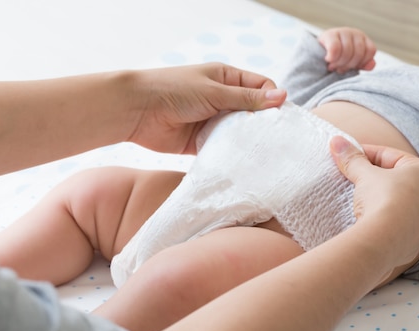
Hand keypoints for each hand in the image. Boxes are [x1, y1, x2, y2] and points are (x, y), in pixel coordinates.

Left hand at [126, 63, 286, 153]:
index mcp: (227, 79)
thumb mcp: (214, 91)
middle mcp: (223, 99)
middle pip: (253, 112)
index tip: (283, 118)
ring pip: (240, 133)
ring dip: (249, 141)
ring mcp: (213, 121)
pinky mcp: (203, 142)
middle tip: (278, 140)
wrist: (136, 111)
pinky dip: (232, 154)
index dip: (273, 100)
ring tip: (264, 154)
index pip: (261, 87)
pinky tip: (243, 163)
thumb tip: (282, 96)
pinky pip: (224, 149)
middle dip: (264, 124)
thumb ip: (247, 98)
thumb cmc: (173, 90)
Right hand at [318, 27, 376, 73]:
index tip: (352, 67)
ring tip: (333, 66)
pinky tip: (328, 59)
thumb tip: (372, 65)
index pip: (370, 50)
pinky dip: (332, 58)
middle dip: (349, 65)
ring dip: (339, 63)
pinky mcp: (329, 35)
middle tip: (339, 69)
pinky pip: (335, 49)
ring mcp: (342, 31)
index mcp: (363, 38)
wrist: (317, 54)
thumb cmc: (337, 59)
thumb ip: (364, 64)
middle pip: (358, 53)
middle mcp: (354, 32)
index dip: (362, 62)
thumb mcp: (353, 62)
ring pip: (347, 52)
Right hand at [330, 136, 418, 273]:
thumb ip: (352, 158)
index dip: (366, 153)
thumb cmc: (383, 199)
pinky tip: (369, 219)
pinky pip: (398, 223)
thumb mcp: (364, 174)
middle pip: (398, 179)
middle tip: (353, 175)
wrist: (384, 241)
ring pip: (400, 202)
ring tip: (359, 198)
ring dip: (381, 197)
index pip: (391, 156)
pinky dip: (385, 218)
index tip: (349, 155)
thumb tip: (337, 142)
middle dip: (375, 176)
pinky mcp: (416, 240)